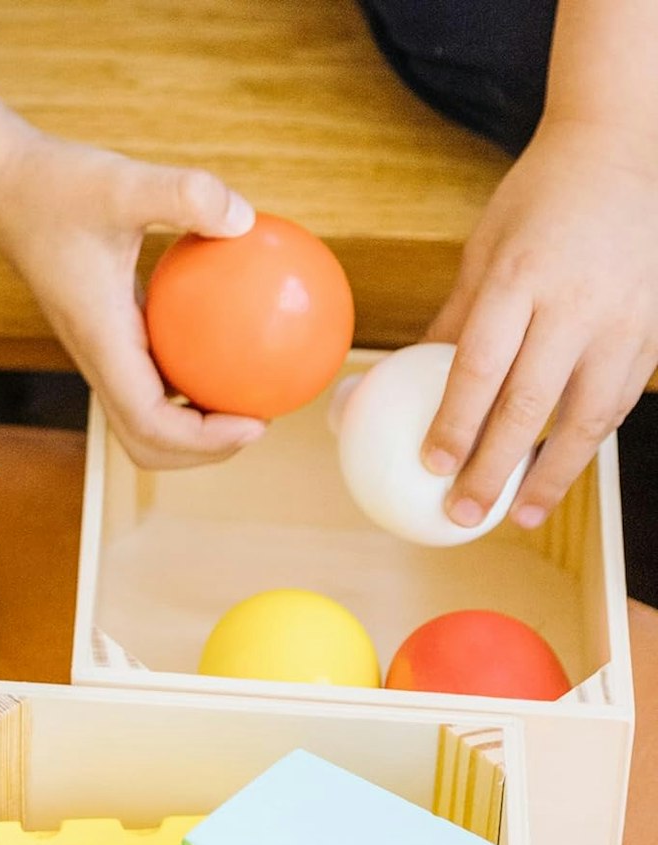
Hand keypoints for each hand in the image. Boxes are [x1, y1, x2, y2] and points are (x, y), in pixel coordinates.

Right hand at [0, 131, 267, 469]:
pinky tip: (229, 342)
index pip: (150, 423)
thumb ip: (185, 195)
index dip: (203, 441)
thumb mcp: (122, 182)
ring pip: (146, 419)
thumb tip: (246, 220)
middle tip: (257, 423)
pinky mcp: (108, 333)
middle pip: (147, 443)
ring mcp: (101, 351)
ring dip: (194, 426)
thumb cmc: (55, 185)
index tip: (254, 423)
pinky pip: (152, 376)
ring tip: (248, 396)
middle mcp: (98, 359)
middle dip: (202, 450)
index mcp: (101, 343)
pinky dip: (189, 380)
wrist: (4, 186)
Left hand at [423, 118, 657, 528]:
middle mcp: (576, 302)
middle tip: (461, 513)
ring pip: (585, 416)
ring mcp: (624, 318)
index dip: (456, 422)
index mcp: (521, 277)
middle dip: (494, 467)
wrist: (630, 148)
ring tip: (516, 515)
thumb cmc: (540, 202)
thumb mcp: (484, 250)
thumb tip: (394, 377)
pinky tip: (558, 472)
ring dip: (549, 475)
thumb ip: (450, 320)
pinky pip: (619, 401)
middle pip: (529, 404)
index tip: (431, 465)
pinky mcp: (655, 330)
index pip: (481, 365)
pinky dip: (587, 443)